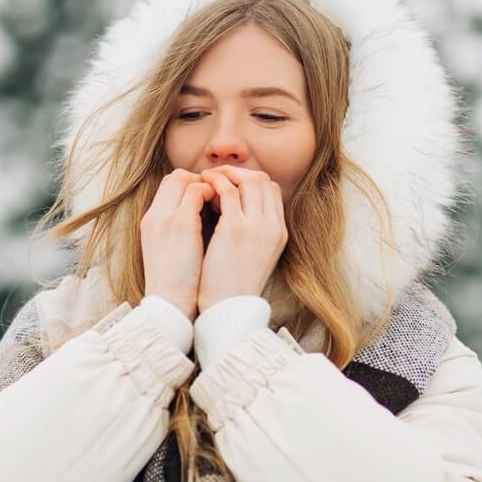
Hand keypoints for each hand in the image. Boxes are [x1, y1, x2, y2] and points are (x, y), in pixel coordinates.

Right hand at [141, 168, 216, 320]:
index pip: (169, 184)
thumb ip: (180, 231)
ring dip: (208, 184)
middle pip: (175, 176)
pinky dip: (213, 193)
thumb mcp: (171, 252)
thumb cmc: (176, 285)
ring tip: (225, 200)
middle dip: (201, 179)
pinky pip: (197, 191)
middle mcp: (155, 215)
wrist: (170, 305)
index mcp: (151, 222)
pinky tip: (227, 208)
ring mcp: (166, 217)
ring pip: (185, 178)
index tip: (211, 194)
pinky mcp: (181, 224)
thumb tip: (200, 218)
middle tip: (222, 193)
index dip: (191, 183)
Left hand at [196, 165, 287, 313]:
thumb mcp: (254, 256)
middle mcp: (273, 226)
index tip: (229, 186)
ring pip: (249, 179)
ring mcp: (257, 226)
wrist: (227, 309)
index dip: (249, 181)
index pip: (271, 189)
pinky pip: (229, 190)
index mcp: (279, 232)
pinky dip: (215, 183)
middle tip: (215, 177)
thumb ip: (253, 232)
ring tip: (207, 180)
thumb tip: (237, 211)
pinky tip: (203, 188)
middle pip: (263, 179)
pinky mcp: (236, 228)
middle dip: (237, 172)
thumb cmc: (232, 286)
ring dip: (225, 174)